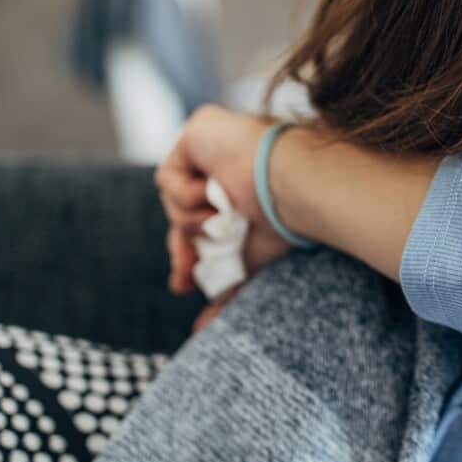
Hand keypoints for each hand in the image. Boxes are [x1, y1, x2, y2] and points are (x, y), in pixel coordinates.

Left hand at [155, 104, 290, 299]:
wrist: (293, 188)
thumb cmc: (286, 222)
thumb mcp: (250, 261)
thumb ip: (227, 286)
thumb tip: (199, 330)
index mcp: (243, 188)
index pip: (203, 221)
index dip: (189, 252)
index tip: (185, 285)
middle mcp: (226, 163)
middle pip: (181, 212)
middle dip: (181, 247)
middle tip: (185, 278)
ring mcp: (212, 145)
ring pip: (173, 200)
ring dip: (194, 221)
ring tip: (223, 220)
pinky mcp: (198, 130)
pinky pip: (169, 178)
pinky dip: (188, 197)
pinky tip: (216, 195)